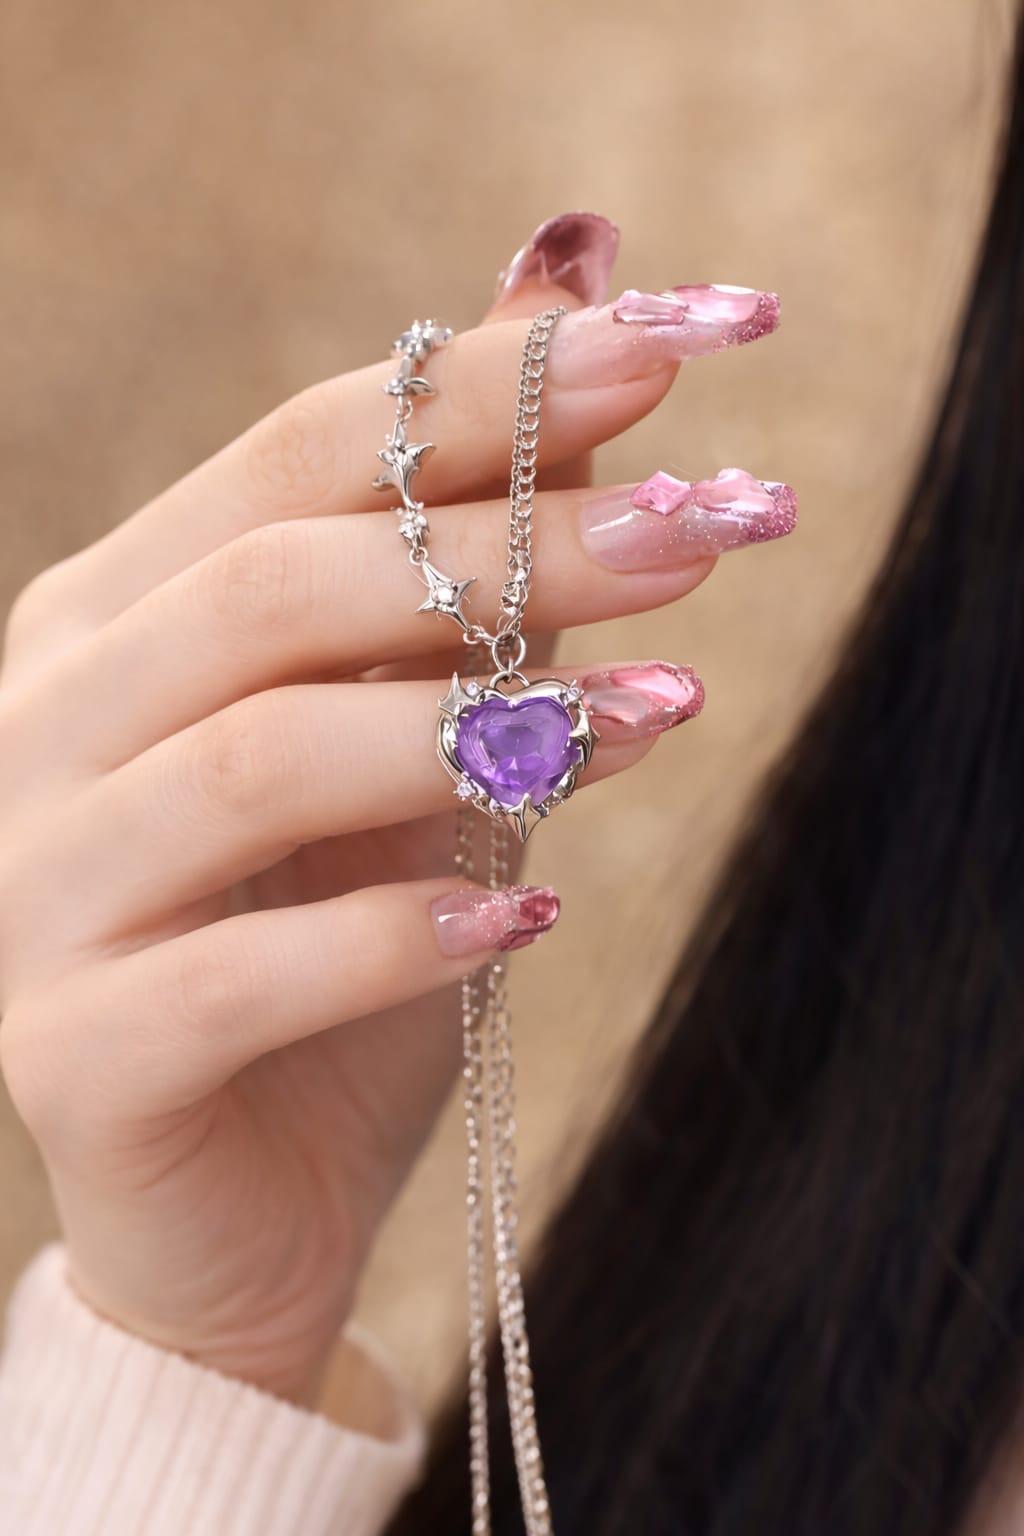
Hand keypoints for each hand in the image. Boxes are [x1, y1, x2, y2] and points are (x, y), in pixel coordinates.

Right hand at [0, 239, 787, 1404]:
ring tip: (668, 718)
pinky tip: (529, 925)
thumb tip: (592, 322)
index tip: (675, 350)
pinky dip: (394, 941)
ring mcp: (39, 890)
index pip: (296, 456)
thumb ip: (479, 559)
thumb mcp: (422, 739)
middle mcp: (50, 726)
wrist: (244, 1198)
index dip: (483, 396)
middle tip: (703, 531)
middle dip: (507, 547)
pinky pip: (235, 980)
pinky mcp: (72, 1055)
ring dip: (473, 733)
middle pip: (275, 587)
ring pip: (254, 760)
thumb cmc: (339, 947)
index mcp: (122, 618)